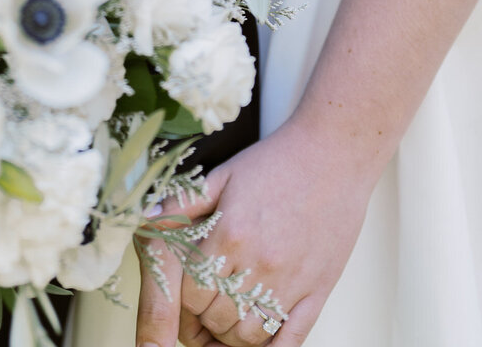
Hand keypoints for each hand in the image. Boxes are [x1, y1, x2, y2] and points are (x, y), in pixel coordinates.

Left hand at [135, 119, 377, 346]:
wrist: (332, 153)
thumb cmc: (278, 161)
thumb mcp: (224, 174)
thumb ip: (184, 203)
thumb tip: (148, 221)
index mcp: (230, 234)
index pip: (192, 294)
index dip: (185, 301)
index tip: (188, 295)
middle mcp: (258, 263)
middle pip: (217, 318)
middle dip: (205, 319)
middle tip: (207, 310)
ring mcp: (290, 281)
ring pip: (250, 335)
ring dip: (233, 334)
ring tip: (231, 318)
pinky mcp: (318, 291)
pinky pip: (291, 339)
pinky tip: (261, 338)